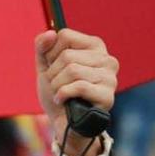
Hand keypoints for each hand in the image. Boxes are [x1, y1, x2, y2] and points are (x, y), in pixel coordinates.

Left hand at [35, 29, 118, 149]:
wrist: (62, 122)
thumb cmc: (57, 91)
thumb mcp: (45, 67)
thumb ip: (43, 48)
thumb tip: (50, 33)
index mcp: (95, 46)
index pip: (65, 36)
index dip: (51, 54)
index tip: (53, 67)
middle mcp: (107, 59)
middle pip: (67, 56)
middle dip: (53, 74)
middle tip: (56, 85)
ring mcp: (110, 78)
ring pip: (72, 70)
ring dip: (56, 86)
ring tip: (60, 94)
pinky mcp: (108, 96)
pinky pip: (78, 86)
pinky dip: (62, 94)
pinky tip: (62, 100)